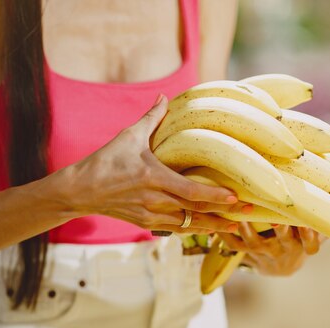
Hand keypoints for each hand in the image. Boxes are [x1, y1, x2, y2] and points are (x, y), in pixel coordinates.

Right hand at [57, 95, 248, 233]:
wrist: (80, 190)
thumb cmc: (105, 161)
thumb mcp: (128, 136)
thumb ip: (151, 118)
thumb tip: (165, 96)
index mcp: (153, 178)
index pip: (190, 192)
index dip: (214, 197)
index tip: (235, 197)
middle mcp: (154, 201)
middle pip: (195, 212)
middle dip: (223, 215)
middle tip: (248, 212)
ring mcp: (150, 215)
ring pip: (188, 226)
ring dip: (212, 227)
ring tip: (235, 227)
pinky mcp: (145, 223)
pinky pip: (175, 229)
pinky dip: (193, 229)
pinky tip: (208, 228)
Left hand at [218, 224, 322, 275]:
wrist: (281, 267)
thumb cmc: (301, 238)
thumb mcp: (315, 232)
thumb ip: (322, 217)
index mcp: (304, 246)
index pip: (311, 245)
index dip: (310, 236)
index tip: (308, 222)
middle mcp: (285, 251)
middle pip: (284, 243)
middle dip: (281, 232)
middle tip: (277, 219)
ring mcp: (265, 254)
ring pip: (256, 244)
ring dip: (248, 231)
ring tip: (241, 217)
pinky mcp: (249, 255)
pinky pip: (236, 247)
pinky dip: (226, 235)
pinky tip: (218, 222)